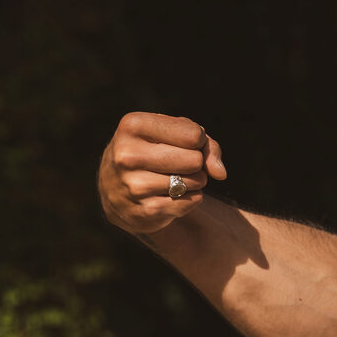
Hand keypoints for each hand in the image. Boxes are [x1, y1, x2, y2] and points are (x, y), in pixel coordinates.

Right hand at [99, 111, 227, 234]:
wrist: (117, 189)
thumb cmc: (153, 150)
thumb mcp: (174, 133)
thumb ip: (206, 143)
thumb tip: (220, 173)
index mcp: (132, 126)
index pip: (193, 135)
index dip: (197, 140)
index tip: (181, 142)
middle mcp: (127, 156)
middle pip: (195, 159)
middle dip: (195, 162)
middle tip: (177, 163)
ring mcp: (135, 186)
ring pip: (196, 181)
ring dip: (193, 180)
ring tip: (171, 177)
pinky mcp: (148, 211)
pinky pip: (193, 200)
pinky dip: (190, 197)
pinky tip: (168, 194)